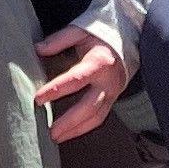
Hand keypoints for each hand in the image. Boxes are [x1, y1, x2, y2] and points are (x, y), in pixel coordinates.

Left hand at [34, 23, 131, 142]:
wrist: (129, 37)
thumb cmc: (102, 33)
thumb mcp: (81, 30)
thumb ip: (59, 40)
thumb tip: (38, 49)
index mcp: (99, 62)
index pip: (76, 80)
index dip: (56, 90)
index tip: (38, 98)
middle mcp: (108, 81)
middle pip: (89, 107)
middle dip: (69, 122)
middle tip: (50, 132)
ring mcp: (113, 92)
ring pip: (96, 117)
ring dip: (76, 130)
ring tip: (56, 137)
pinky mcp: (114, 98)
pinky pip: (100, 117)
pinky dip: (85, 127)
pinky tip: (70, 132)